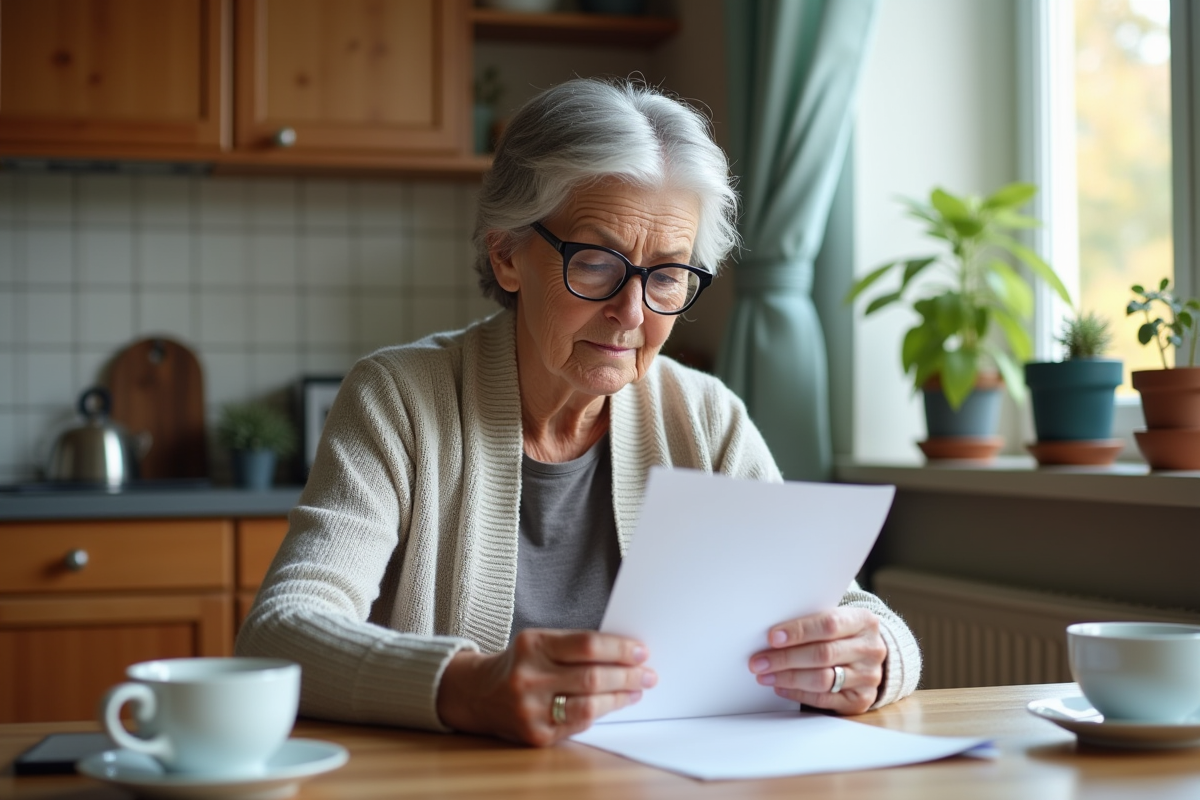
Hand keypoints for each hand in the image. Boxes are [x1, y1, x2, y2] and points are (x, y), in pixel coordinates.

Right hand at [436, 629, 655, 745]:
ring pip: (589, 706)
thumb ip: (576, 645)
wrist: (479, 694)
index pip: (587, 645)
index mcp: (533, 646)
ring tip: (636, 691)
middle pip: (591, 677)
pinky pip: (578, 724)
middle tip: (648, 674)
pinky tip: (612, 704)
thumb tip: (625, 653)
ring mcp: (531, 709)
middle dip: (627, 676)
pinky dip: (600, 713)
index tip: (641, 651)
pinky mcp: (536, 734)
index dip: (619, 649)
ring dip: (620, 698)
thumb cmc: (521, 663)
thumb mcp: (541, 642)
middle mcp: (529, 677)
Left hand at [748, 608, 885, 714]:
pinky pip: (824, 698)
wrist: (868, 655)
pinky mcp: (861, 700)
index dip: (798, 631)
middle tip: (759, 662)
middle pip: (823, 654)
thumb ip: (811, 623)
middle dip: (785, 658)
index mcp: (864, 621)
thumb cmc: (841, 633)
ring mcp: (868, 677)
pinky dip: (798, 693)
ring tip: (765, 675)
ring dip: (788, 678)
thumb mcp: (836, 619)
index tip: (772, 638)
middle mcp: (870, 649)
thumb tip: (771, 636)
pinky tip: (780, 687)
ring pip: (822, 679)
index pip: (829, 624)